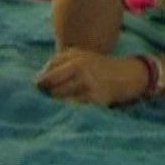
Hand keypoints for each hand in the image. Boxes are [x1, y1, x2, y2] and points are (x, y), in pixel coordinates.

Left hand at [35, 47, 150, 105]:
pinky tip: (71, 108)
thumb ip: (58, 63)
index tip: (39, 91)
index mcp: (74, 58)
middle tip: (46, 100)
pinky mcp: (96, 99)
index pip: (47, 75)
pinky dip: (70, 109)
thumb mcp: (79, 55)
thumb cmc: (98, 66)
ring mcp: (88, 84)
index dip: (39, 85)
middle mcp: (80, 69)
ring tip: (57, 105)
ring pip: (61, 99)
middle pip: (51, 88)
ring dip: (57, 104)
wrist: (127, 75)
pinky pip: (74, 107)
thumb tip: (38, 80)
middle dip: (46, 95)